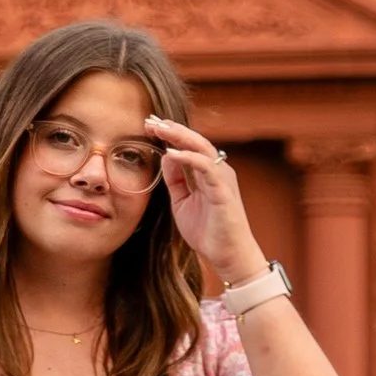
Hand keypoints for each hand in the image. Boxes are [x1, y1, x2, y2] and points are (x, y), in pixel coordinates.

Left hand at [145, 116, 258, 281]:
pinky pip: (206, 167)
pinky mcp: (223, 191)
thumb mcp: (182, 201)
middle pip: (194, 141)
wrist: (228, 256)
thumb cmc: (208, 231)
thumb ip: (175, 179)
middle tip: (149, 120)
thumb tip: (166, 155)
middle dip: (172, 128)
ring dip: (179, 136)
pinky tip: (170, 152)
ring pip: (201, 147)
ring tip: (158, 128)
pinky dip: (188, 158)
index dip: (169, 134)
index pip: (188, 146)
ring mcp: (222, 179)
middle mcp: (217, 170)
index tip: (148, 125)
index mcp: (208, 172)